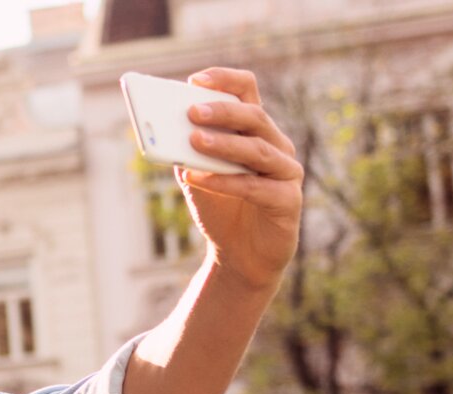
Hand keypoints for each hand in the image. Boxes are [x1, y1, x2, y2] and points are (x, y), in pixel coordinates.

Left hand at [180, 67, 303, 290]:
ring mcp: (286, 172)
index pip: (247, 91)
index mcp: (254, 130)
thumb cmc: (219, 207)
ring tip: (193, 142)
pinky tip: (198, 178)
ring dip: (224, 144)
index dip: (225, 80)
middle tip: (191, 112)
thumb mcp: (196, 175)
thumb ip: (186, 152)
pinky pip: (257, 187)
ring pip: (258, 150)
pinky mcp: (288, 201)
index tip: (195, 79)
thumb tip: (164, 132)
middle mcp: (276, 145)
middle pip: (254, 117)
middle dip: (222, 112)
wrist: (239, 255)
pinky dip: (226, 181)